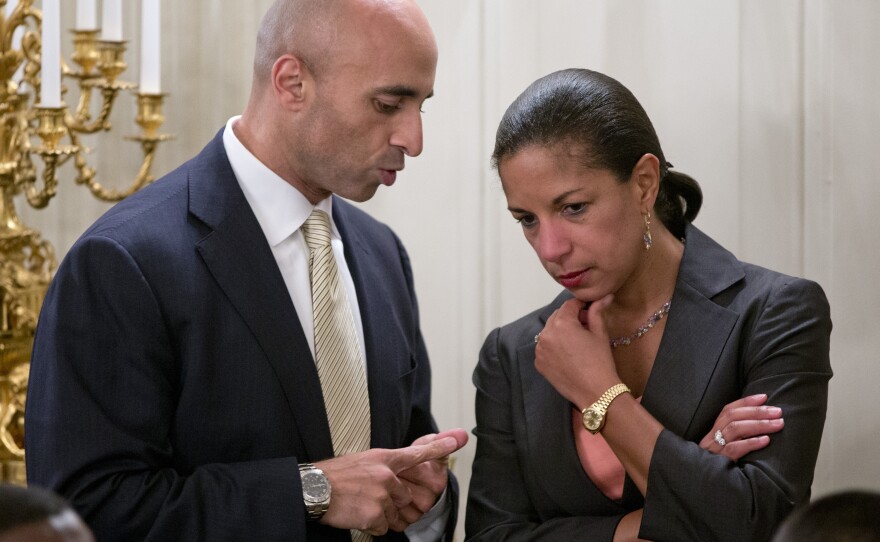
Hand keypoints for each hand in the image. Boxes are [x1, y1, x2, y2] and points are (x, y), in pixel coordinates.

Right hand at [316, 435, 465, 534]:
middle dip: (393, 504)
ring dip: (383, 516)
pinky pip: (383, 528)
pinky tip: (357, 514)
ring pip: (396, 515)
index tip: (458, 440)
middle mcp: (387, 475)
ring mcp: (382, 496)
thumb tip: (398, 477)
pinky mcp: (375, 515)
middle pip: (406, 497)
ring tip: (361, 506)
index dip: (439, 446)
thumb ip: (385, 467)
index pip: (416, 452)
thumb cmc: (335, 475)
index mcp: (384, 459)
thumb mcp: (363, 461)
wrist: (314, 489)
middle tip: (369, 499)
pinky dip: (372, 526)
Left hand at [535, 294, 618, 406]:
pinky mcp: (539, 363)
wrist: (595, 392)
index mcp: (562, 324)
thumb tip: (605, 296)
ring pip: (549, 332)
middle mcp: (546, 334)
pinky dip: (553, 347)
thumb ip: (597, 312)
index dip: (580, 307)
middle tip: (585, 328)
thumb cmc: (600, 363)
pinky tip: (568, 355)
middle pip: (557, 317)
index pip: (569, 305)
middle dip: (570, 319)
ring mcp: (540, 350)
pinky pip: (545, 347)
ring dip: (560, 332)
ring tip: (577, 343)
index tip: (588, 312)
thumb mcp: (600, 334)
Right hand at [700, 394, 783, 460]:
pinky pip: (735, 449)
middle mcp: (711, 437)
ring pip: (736, 429)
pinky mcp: (718, 463)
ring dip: (759, 424)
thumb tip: (758, 424)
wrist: (697, 487)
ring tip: (778, 424)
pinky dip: (751, 442)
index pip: (727, 410)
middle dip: (757, 411)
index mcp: (712, 432)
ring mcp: (713, 449)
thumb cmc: (715, 468)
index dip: (746, 402)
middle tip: (778, 411)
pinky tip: (766, 440)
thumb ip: (733, 437)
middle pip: (733, 417)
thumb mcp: (720, 449)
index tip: (764, 396)